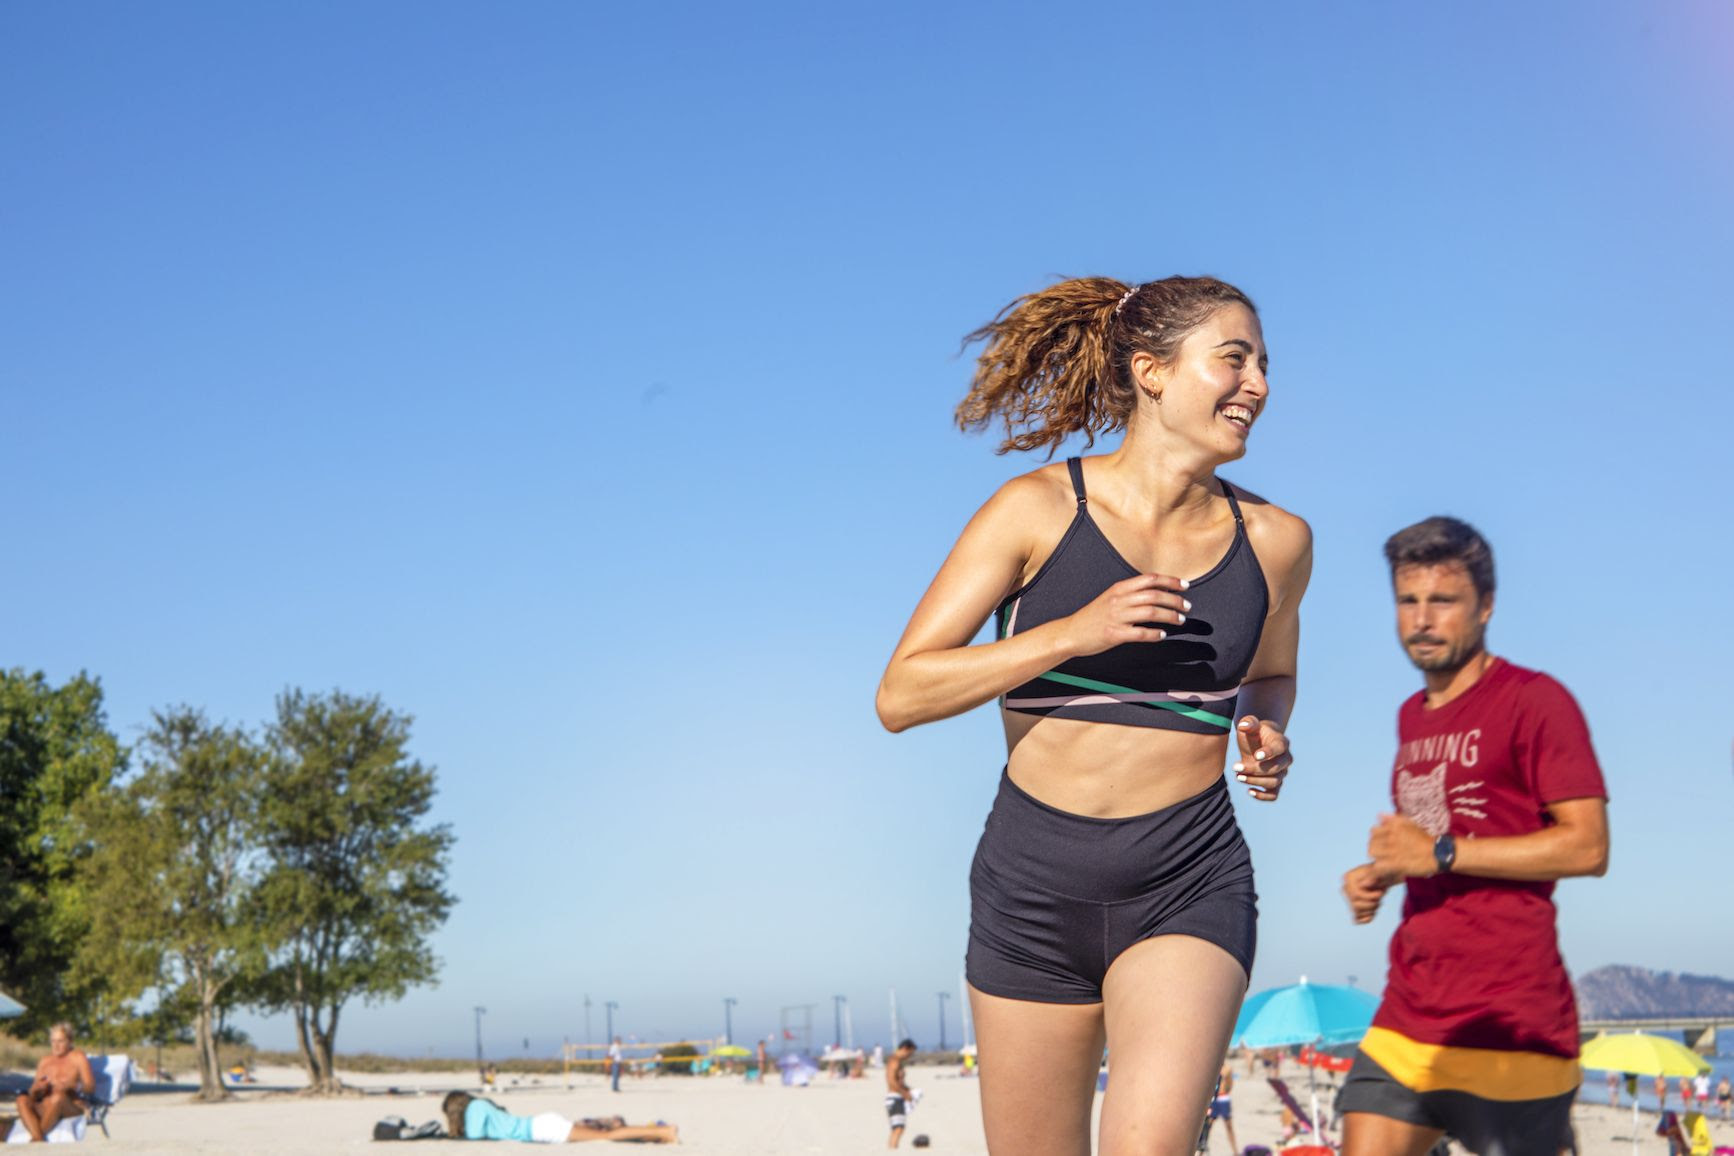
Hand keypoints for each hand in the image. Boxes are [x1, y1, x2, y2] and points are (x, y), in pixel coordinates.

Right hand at [1061, 574, 1189, 656]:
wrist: (1071, 633)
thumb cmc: (1092, 616)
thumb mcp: (1110, 598)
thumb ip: (1131, 594)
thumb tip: (1158, 593)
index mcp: (1119, 588)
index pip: (1150, 579)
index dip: (1170, 581)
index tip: (1185, 586)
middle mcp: (1119, 600)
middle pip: (1155, 595)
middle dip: (1175, 601)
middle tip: (1186, 607)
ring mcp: (1116, 617)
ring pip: (1151, 612)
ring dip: (1170, 616)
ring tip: (1179, 620)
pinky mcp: (1114, 634)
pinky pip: (1141, 633)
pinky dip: (1155, 634)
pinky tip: (1162, 635)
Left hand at [1233, 716, 1290, 800]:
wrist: (1258, 742)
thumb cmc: (1254, 732)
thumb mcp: (1250, 724)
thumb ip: (1249, 722)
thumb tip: (1243, 725)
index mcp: (1281, 742)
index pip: (1279, 748)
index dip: (1269, 752)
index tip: (1256, 755)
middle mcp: (1285, 759)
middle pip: (1275, 769)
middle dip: (1255, 769)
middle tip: (1236, 767)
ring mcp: (1281, 772)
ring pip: (1273, 782)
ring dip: (1255, 781)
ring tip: (1238, 776)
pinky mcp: (1275, 783)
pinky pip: (1274, 795)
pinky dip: (1263, 796)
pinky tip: (1249, 791)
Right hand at [1342, 862, 1393, 923]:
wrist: (1387, 875)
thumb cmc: (1384, 870)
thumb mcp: (1381, 869)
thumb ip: (1373, 875)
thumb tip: (1364, 885)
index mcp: (1348, 878)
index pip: (1355, 895)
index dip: (1369, 897)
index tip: (1381, 893)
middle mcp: (1346, 888)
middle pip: (1354, 905)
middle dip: (1370, 904)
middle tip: (1380, 898)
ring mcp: (1349, 898)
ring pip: (1356, 912)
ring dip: (1371, 910)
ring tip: (1378, 902)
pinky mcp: (1355, 906)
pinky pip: (1357, 919)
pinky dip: (1367, 918)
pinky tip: (1374, 912)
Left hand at [1368, 813, 1436, 878]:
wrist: (1438, 853)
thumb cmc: (1424, 839)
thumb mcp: (1410, 824)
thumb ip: (1393, 819)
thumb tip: (1379, 815)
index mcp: (1394, 826)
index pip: (1373, 831)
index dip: (1377, 838)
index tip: (1383, 844)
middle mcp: (1391, 835)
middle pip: (1371, 843)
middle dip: (1376, 848)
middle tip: (1383, 854)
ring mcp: (1393, 849)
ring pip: (1372, 853)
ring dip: (1377, 858)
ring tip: (1385, 861)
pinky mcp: (1396, 863)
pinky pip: (1378, 866)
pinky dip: (1379, 869)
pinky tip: (1386, 869)